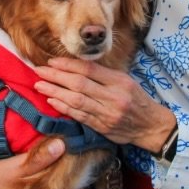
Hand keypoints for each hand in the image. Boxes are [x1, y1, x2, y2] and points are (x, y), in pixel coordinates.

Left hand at [35, 59, 174, 151]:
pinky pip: (79, 116)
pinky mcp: (102, 127)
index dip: (68, 65)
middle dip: (56, 76)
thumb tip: (76, 66)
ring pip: (76, 101)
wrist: (150, 126)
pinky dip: (64, 108)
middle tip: (39, 70)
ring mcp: (107, 114)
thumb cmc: (136, 99)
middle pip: (79, 84)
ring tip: (39, 85)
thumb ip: (103, 74)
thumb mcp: (125, 80)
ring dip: (55, 92)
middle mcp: (112, 97)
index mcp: (119, 81)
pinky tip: (52, 101)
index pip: (89, 69)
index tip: (52, 61)